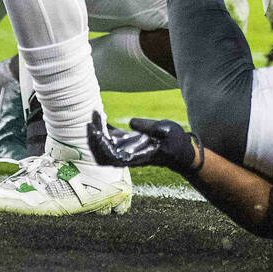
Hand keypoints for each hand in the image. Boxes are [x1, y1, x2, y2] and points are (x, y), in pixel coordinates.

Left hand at [88, 111, 202, 175]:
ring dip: (97, 132)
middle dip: (94, 137)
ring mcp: (126, 150)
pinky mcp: (128, 143)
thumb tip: (130, 122)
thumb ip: (149, 127)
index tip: (95, 128)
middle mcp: (127, 157)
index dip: (100, 144)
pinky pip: (110, 138)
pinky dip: (103, 129)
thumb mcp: (167, 131)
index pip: (110, 156)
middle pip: (102, 153)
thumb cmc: (175, 142)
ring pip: (104, 146)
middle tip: (91, 118)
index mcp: (135, 157)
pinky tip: (100, 115)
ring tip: (95, 114)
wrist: (180, 152)